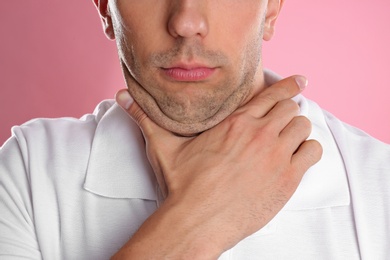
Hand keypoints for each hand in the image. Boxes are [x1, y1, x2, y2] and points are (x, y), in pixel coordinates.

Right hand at [113, 76, 322, 258]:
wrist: (196, 220)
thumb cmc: (183, 185)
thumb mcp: (163, 147)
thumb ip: (146, 118)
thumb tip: (122, 97)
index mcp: (236, 123)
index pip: (272, 92)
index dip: (289, 85)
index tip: (299, 81)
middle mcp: (260, 134)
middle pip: (290, 108)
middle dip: (287, 113)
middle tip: (280, 122)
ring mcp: (276, 156)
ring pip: (303, 127)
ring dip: (298, 132)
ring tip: (287, 141)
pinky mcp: (287, 179)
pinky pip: (312, 152)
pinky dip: (308, 152)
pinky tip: (295, 159)